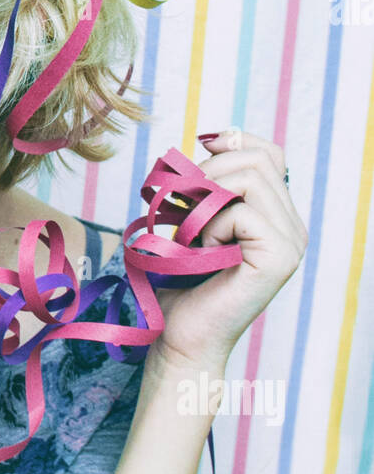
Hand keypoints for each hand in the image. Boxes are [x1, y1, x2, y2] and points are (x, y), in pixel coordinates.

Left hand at [149, 128, 308, 372]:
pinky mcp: (280, 257)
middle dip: (210, 170)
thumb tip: (217, 138)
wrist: (182, 335)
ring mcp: (292, 242)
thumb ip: (213, 184)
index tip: (201, 150)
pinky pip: (241, 211)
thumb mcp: (195, 218)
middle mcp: (293, 227)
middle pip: (258, 159)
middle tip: (181, 203)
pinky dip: (209, 226)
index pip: (269, 153)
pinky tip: (204, 252)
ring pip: (251, 177)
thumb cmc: (181, 282)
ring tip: (192, 231)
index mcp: (277, 215)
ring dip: (207, 198)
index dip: (235, 141)